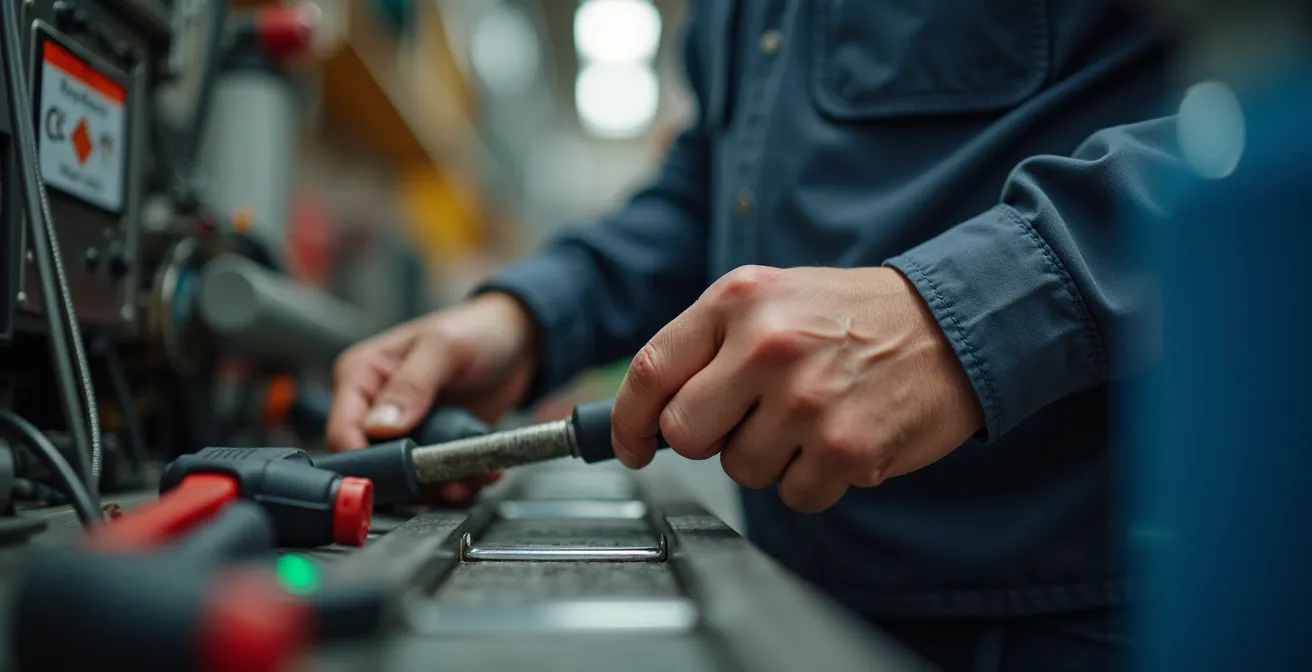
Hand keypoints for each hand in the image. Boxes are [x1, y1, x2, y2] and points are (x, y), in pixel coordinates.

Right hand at [327, 292, 537, 501]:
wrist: (518, 340)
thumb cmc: (477, 329)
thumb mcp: (443, 349)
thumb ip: (411, 386)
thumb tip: (379, 427)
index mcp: (361, 375)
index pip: (343, 431)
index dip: (364, 461)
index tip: (396, 478)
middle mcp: (375, 406)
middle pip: (371, 463)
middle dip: (405, 481)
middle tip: (438, 483)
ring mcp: (405, 428)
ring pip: (404, 478)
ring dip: (435, 487)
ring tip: (466, 479)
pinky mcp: (431, 444)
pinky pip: (434, 477)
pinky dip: (456, 483)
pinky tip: (478, 473)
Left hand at [611, 265, 983, 512]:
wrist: (951, 326)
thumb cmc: (852, 317)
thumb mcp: (773, 297)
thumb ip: (708, 343)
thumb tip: (648, 412)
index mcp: (739, 300)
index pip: (650, 371)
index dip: (627, 421)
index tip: (630, 446)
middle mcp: (767, 345)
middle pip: (685, 433)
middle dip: (709, 438)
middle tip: (751, 418)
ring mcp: (807, 399)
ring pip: (740, 469)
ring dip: (769, 457)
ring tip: (811, 416)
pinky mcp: (846, 446)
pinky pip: (794, 495)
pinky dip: (813, 481)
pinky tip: (838, 439)